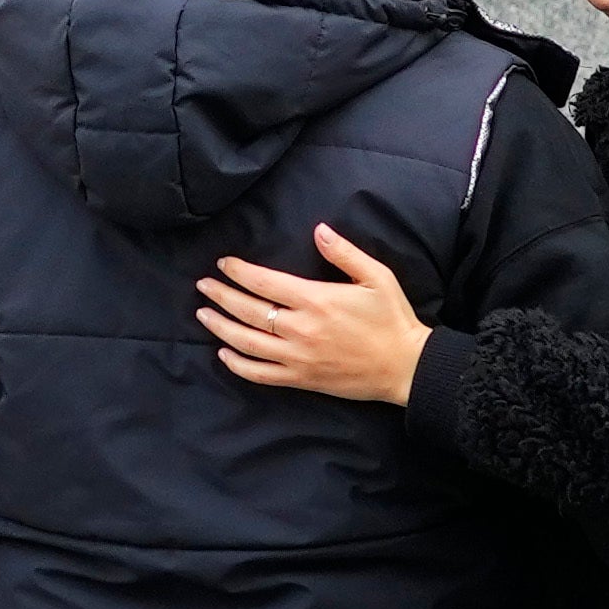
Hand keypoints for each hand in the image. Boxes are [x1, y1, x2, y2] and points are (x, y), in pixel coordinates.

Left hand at [192, 223, 434, 405]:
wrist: (405, 366)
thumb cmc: (393, 319)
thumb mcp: (377, 277)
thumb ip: (345, 252)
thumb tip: (319, 230)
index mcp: (316, 300)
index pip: (264, 282)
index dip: (239, 272)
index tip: (223, 264)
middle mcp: (301, 329)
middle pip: (248, 310)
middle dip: (221, 296)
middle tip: (203, 285)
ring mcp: (298, 357)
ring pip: (247, 343)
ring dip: (220, 327)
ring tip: (203, 314)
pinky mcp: (301, 379)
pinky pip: (260, 374)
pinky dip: (238, 365)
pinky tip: (224, 354)